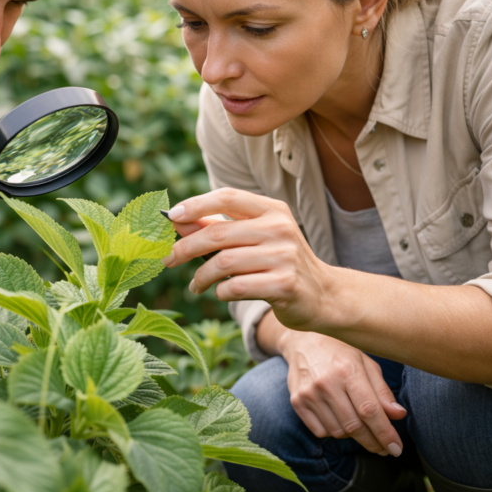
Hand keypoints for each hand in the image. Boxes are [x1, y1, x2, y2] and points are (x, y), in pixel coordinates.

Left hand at [161, 187, 339, 330]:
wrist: (323, 295)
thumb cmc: (278, 263)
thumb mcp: (253, 239)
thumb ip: (217, 227)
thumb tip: (175, 220)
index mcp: (272, 210)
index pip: (227, 196)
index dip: (195, 204)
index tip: (170, 217)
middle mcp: (280, 228)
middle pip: (218, 234)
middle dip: (185, 248)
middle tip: (167, 260)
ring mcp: (285, 256)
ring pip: (223, 263)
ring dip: (201, 276)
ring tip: (195, 285)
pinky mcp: (285, 284)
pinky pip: (235, 287)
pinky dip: (219, 292)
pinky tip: (219, 293)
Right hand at [279, 328, 405, 455]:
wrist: (302, 343)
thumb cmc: (340, 354)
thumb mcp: (366, 364)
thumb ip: (382, 391)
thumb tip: (398, 415)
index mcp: (348, 370)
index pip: (369, 410)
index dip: (385, 433)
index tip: (396, 448)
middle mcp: (326, 383)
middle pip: (354, 426)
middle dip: (373, 442)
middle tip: (384, 448)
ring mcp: (309, 393)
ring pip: (338, 431)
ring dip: (354, 436)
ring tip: (360, 427)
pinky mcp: (297, 402)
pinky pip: (321, 431)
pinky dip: (334, 432)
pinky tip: (339, 420)